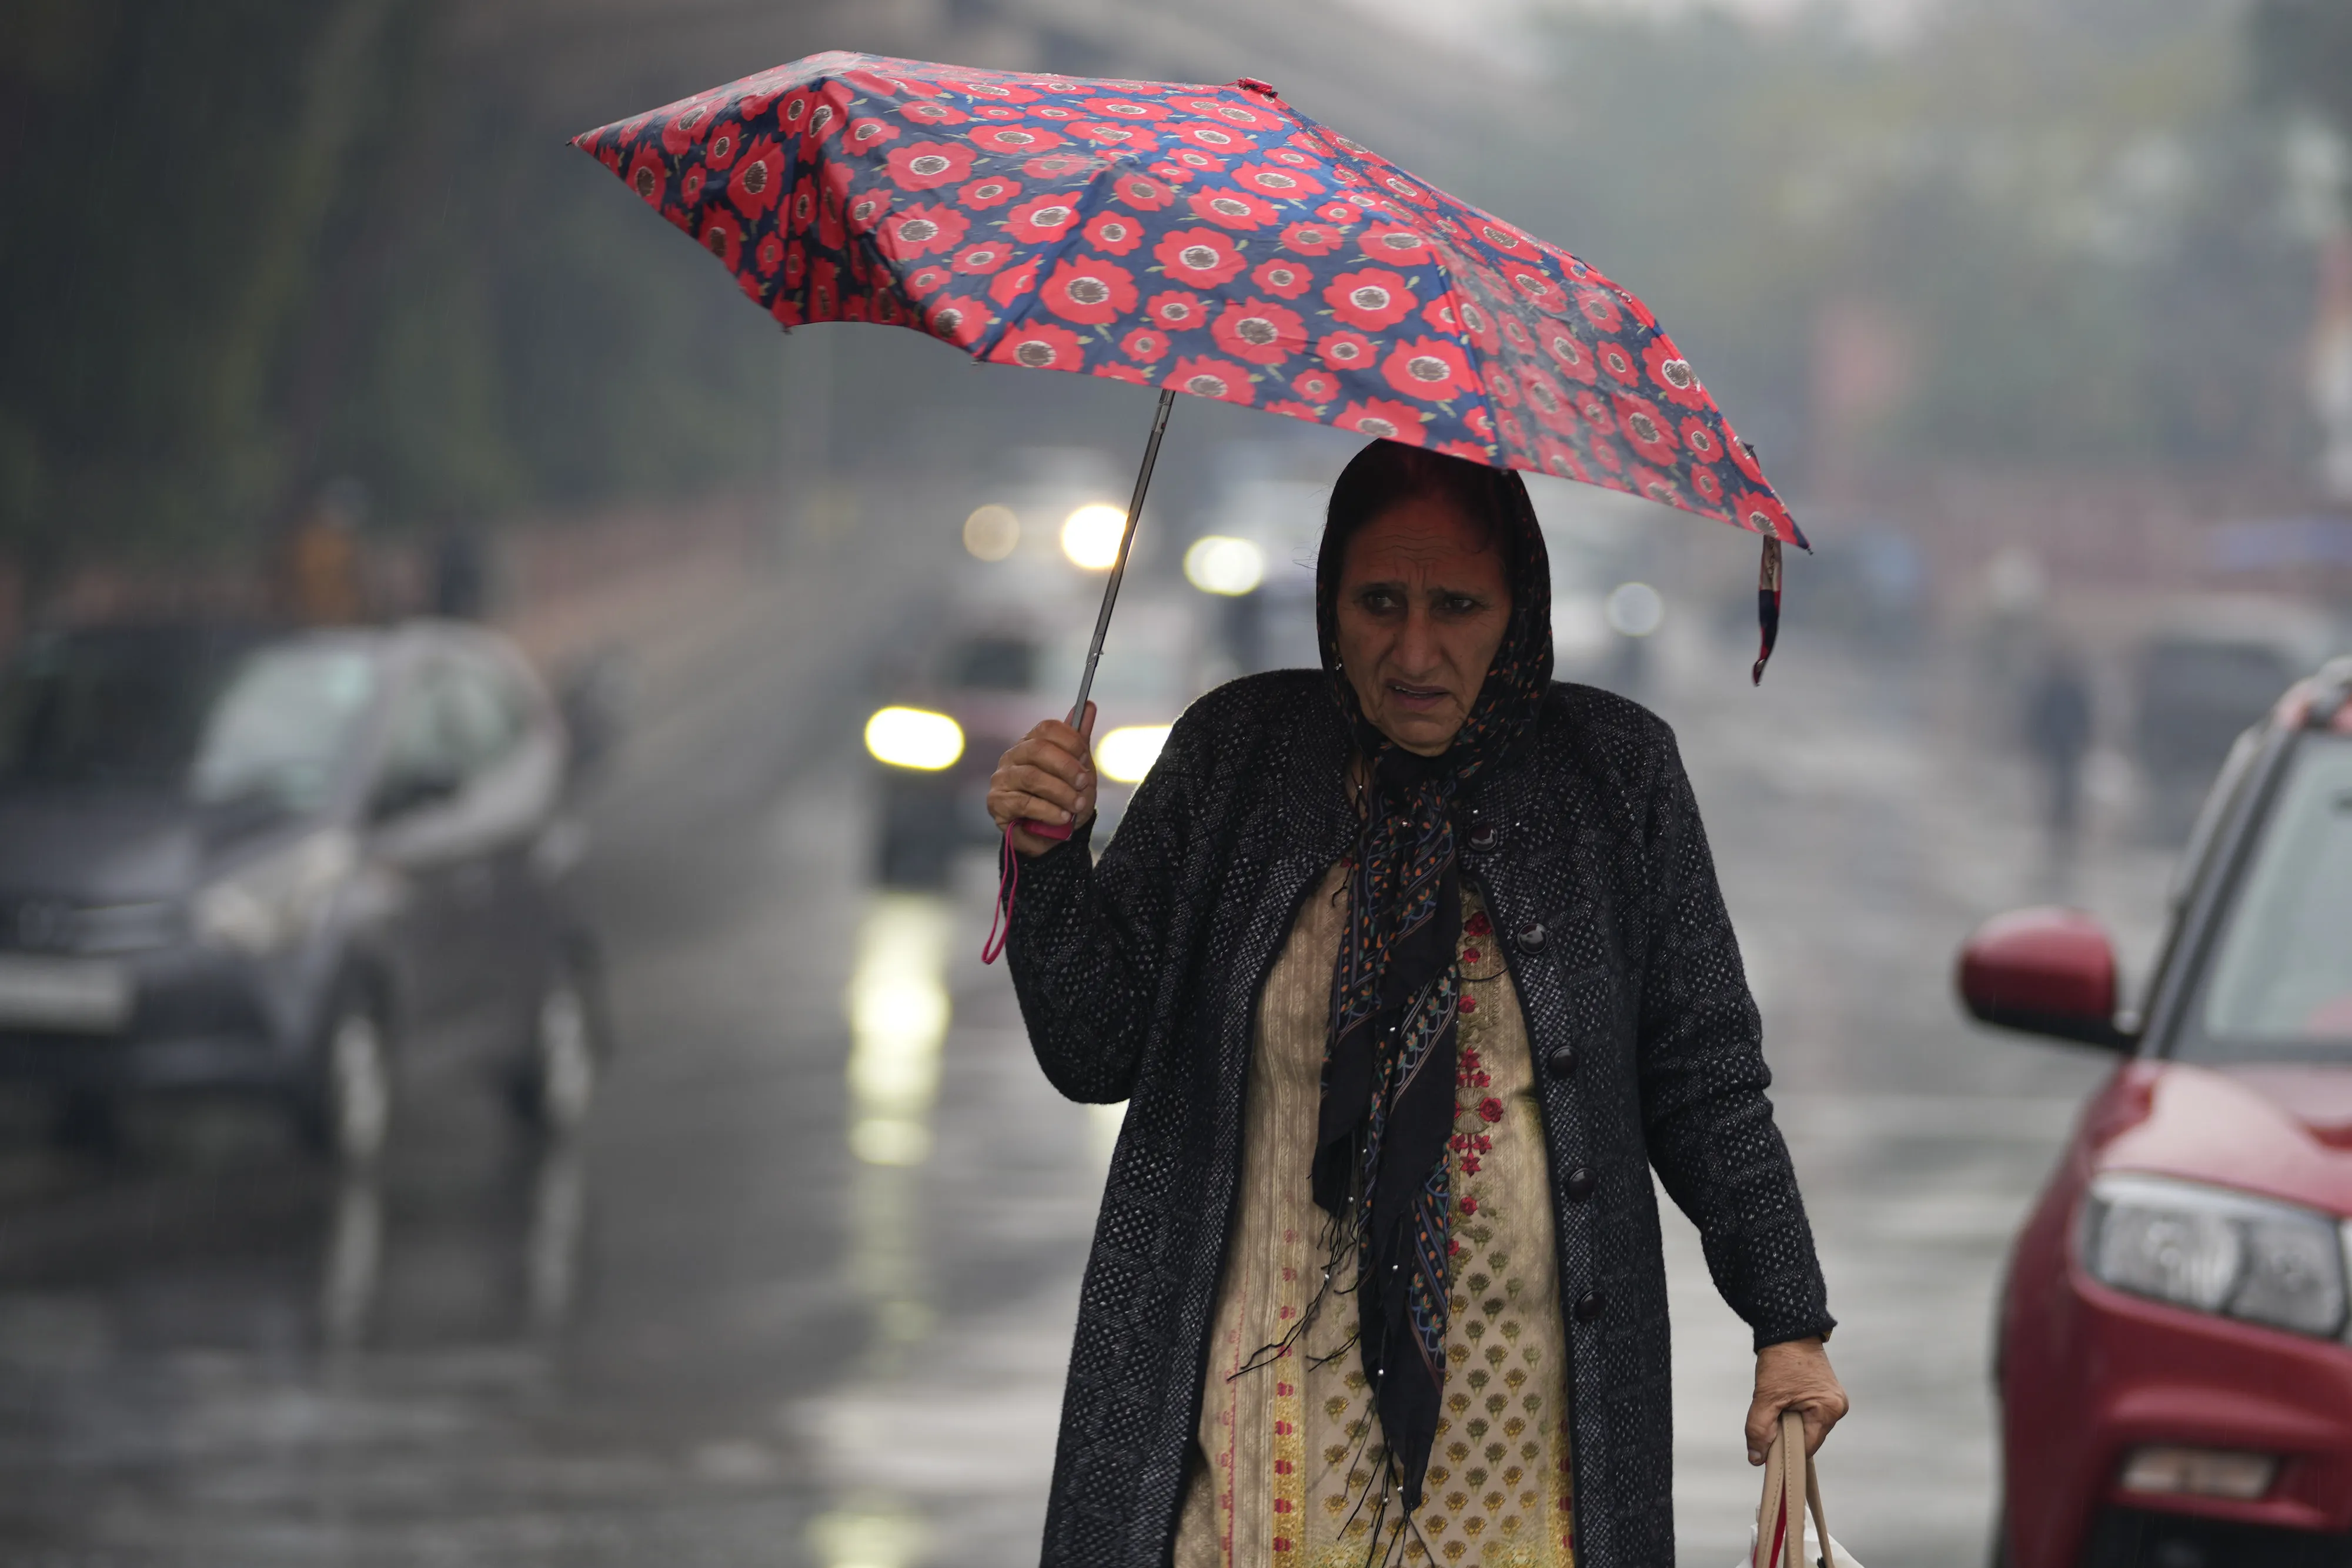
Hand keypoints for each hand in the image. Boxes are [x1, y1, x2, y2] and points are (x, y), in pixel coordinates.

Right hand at [988, 702, 1097, 857]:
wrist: (1050, 835)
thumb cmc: (1062, 798)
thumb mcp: (1076, 769)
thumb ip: (1079, 740)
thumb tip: (1089, 705)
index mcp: (1031, 743)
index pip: (1046, 728)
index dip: (1070, 740)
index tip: (1087, 758)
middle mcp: (1012, 757)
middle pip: (1037, 749)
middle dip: (1066, 766)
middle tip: (1085, 783)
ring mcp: (1001, 779)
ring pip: (1032, 777)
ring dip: (1061, 792)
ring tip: (1078, 805)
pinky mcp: (997, 803)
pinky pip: (1024, 803)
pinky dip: (1048, 810)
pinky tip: (1063, 818)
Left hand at [1746, 1337, 1847, 1464]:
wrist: (1788, 1331)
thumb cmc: (1780, 1360)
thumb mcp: (1766, 1397)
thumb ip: (1759, 1429)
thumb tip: (1756, 1458)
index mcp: (1829, 1409)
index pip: (1807, 1446)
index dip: (1786, 1451)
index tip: (1767, 1452)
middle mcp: (1838, 1407)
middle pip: (1809, 1438)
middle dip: (1787, 1434)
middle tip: (1770, 1420)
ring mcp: (1834, 1401)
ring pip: (1808, 1427)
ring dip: (1790, 1423)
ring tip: (1778, 1405)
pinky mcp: (1826, 1395)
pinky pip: (1809, 1415)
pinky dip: (1795, 1414)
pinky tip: (1785, 1402)